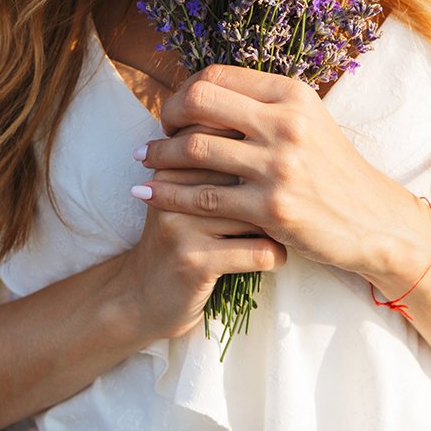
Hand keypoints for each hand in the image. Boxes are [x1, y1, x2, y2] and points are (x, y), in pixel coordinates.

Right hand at [121, 153, 286, 341]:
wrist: (140, 298)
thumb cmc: (178, 240)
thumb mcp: (183, 197)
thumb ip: (212, 165)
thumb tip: (270, 133)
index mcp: (172, 167)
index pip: (224, 140)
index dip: (258, 154)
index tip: (275, 176)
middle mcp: (172, 190)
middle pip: (245, 173)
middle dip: (275, 189)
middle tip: (291, 203)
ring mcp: (182, 226)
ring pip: (257, 212)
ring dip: (280, 226)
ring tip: (284, 232)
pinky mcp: (195, 262)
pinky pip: (258, 251)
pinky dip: (276, 256)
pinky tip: (274, 258)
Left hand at [134, 64, 426, 282]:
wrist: (373, 221)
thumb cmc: (332, 169)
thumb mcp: (307, 120)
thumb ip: (263, 103)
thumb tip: (205, 88)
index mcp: (292, 94)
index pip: (218, 75)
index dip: (186, 89)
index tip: (175, 108)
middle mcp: (286, 123)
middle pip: (200, 101)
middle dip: (167, 114)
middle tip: (156, 131)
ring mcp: (279, 166)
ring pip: (195, 149)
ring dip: (159, 156)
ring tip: (142, 160)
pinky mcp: (271, 208)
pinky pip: (202, 197)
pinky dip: (167, 194)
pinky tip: (148, 194)